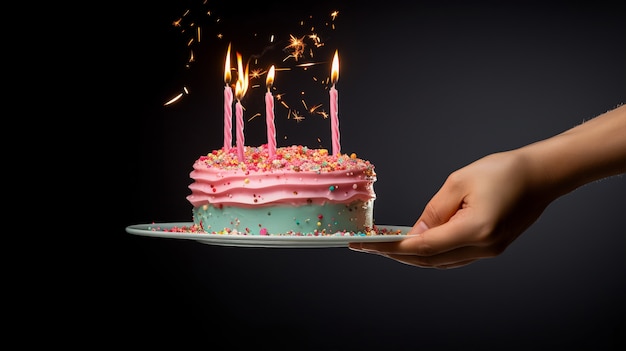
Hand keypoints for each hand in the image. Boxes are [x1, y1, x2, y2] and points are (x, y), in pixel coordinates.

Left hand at [349, 151, 551, 268]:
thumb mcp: (458, 182)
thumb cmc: (503, 171)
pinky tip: (414, 244)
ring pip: (440, 262)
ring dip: (412, 256)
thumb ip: (433, 211)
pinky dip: (431, 253)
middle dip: (396, 254)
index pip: (423, 246)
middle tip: (368, 247)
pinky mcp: (491, 249)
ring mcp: (489, 252)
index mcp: (476, 230)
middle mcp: (483, 248)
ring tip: (385, 245)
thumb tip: (414, 234)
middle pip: (430, 260)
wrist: (541, 175)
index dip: (392, 247)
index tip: (367, 245)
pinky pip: (453, 256)